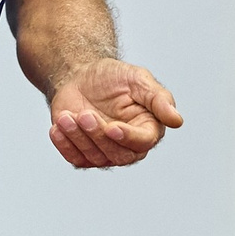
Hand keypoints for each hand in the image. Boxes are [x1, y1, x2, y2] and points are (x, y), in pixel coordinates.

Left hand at [48, 58, 182, 167]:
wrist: (81, 77)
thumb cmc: (113, 77)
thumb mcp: (138, 79)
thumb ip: (158, 99)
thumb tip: (177, 120)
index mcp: (148, 129)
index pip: (143, 142)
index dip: (128, 137)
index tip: (112, 126)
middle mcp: (129, 146)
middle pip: (117, 154)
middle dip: (98, 135)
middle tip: (85, 114)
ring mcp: (105, 152)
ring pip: (94, 157)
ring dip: (78, 138)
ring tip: (67, 116)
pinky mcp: (83, 154)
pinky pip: (75, 159)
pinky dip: (64, 145)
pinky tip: (57, 128)